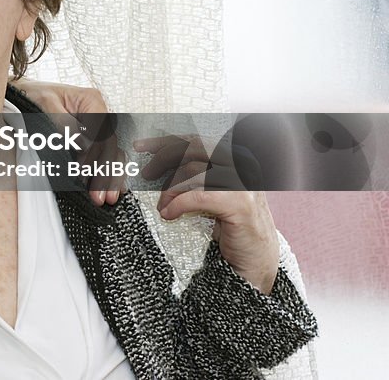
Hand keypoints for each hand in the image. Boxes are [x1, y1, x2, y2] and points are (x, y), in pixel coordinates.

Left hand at [11, 79, 121, 205]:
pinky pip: (105, 157)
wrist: (21, 96)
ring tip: (107, 199)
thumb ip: (63, 123)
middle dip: (106, 173)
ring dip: (110, 178)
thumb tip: (82, 143)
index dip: (94, 156)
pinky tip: (111, 189)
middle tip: (100, 196)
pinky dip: (108, 174)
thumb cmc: (31, 97)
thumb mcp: (44, 104)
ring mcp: (97, 127)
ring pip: (112, 154)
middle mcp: (100, 113)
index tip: (82, 173)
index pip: (101, 133)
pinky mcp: (91, 138)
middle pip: (110, 147)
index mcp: (92, 101)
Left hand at [137, 135, 279, 292]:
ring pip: (192, 172)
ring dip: (170, 190)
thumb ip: (195, 172)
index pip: (195, 140)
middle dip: (163, 159)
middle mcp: (242, 164)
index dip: (166, 141)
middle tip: (147, 174)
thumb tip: (158, 161)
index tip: (141, 146)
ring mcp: (243, 182)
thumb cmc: (230, 222)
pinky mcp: (239, 203)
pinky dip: (177, 205)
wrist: (255, 255)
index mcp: (235, 156)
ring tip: (163, 206)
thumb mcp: (213, 190)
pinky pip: (196, 196)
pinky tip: (169, 214)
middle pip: (192, 149)